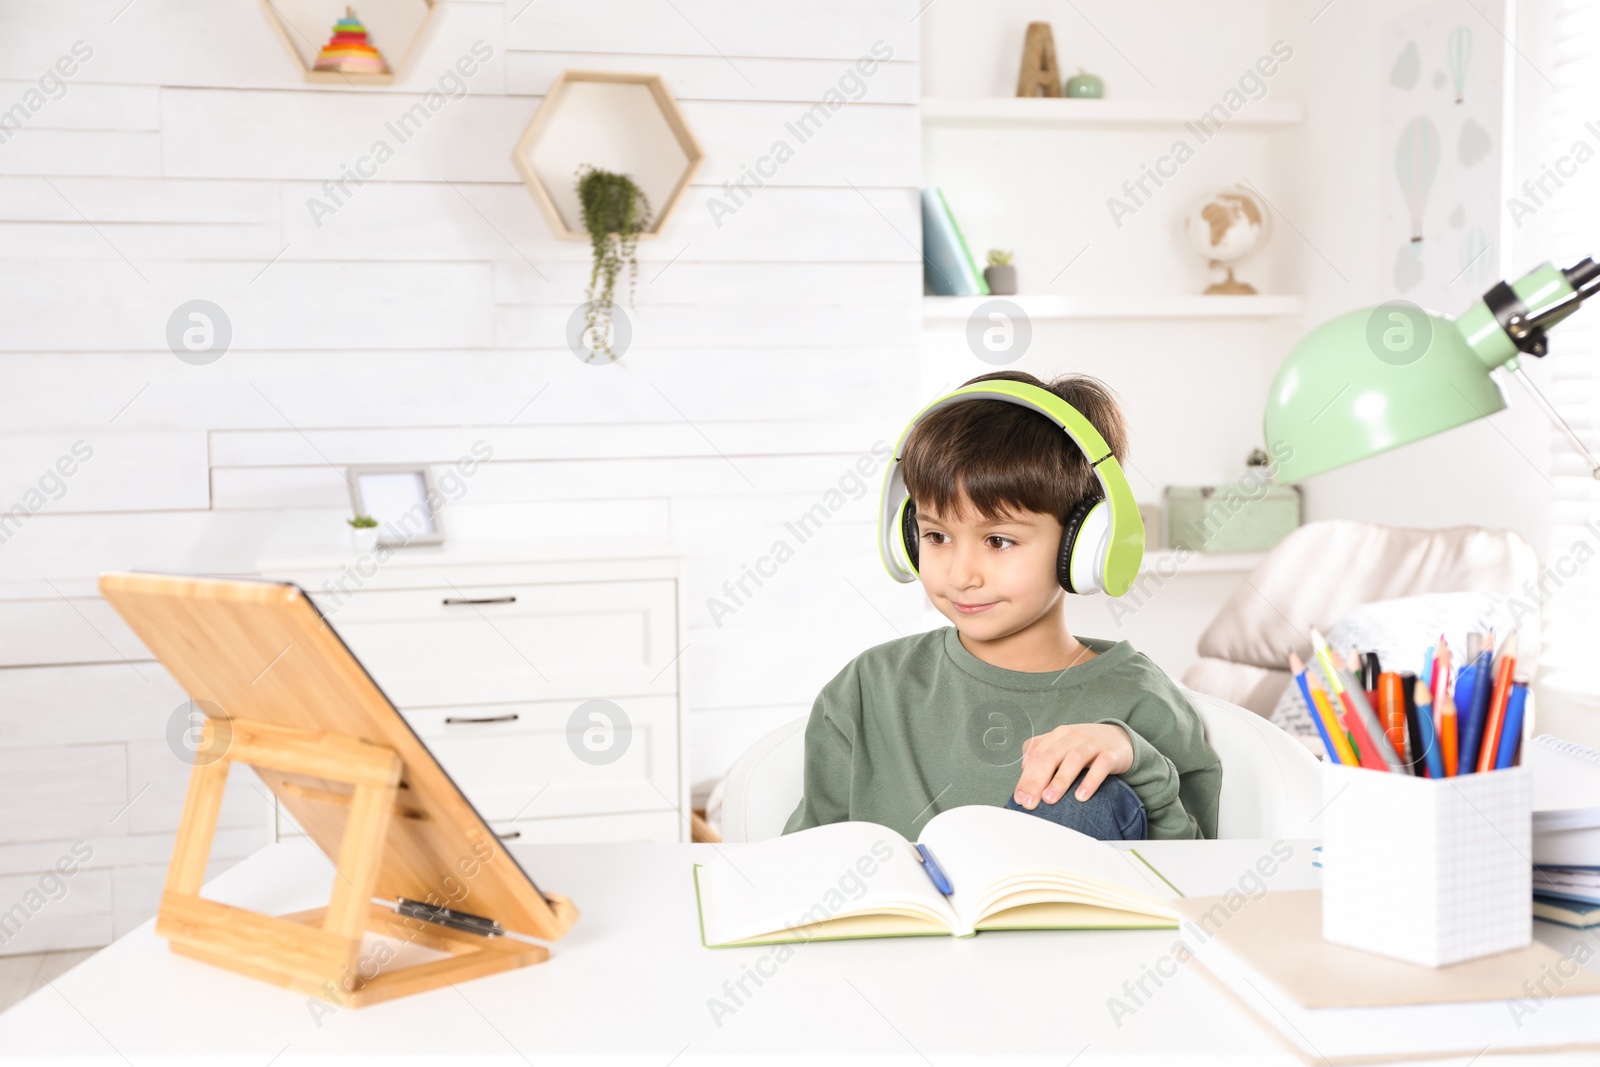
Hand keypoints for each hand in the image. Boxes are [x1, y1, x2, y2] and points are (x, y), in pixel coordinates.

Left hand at [1013, 723, 1132, 808]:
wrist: (1121, 739)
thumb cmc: (1085, 746)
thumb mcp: (1062, 744)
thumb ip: (1041, 751)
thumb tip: (1023, 768)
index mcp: (1058, 735)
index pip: (1037, 756)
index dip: (1026, 777)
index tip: (1019, 798)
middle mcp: (1073, 737)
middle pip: (1051, 757)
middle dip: (1037, 781)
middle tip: (1029, 802)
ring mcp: (1093, 744)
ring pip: (1074, 759)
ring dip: (1060, 780)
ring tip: (1049, 799)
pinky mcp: (1111, 754)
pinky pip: (1101, 767)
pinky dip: (1090, 781)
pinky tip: (1081, 797)